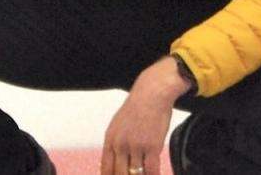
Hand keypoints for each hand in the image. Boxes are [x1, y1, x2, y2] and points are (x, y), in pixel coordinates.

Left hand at [100, 57, 190, 174]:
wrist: (153, 93)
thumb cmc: (138, 105)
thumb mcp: (118, 124)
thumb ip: (115, 143)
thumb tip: (114, 159)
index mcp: (110, 140)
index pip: (106, 169)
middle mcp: (121, 145)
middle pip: (120, 174)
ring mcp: (136, 147)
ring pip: (135, 174)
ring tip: (143, 174)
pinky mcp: (153, 146)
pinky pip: (151, 169)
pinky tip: (154, 174)